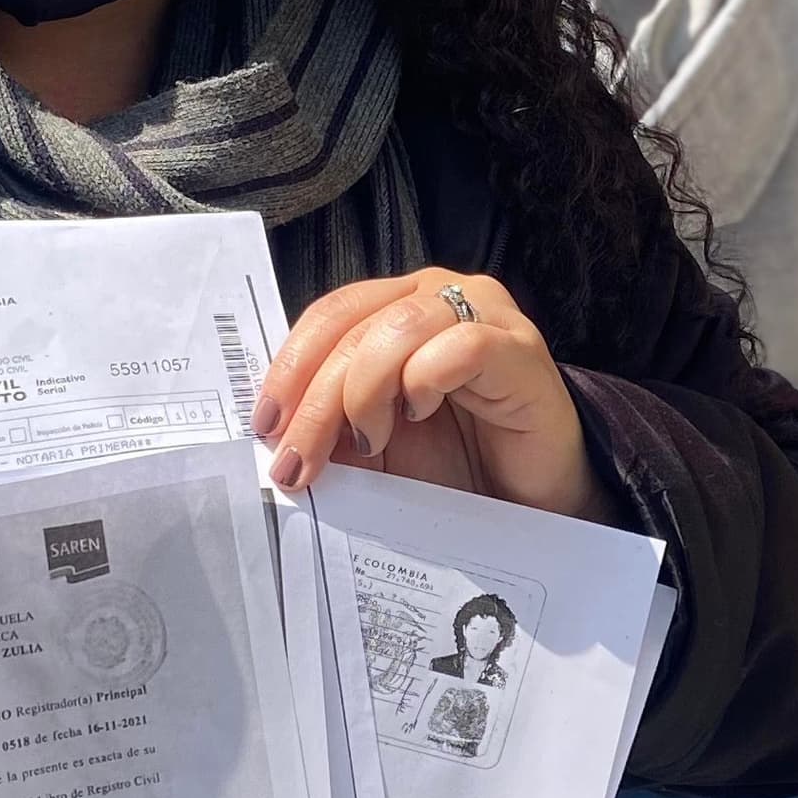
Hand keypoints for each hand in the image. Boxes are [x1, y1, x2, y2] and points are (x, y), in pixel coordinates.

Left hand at [253, 267, 603, 519]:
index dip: (288, 367)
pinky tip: (420, 417)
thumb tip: (274, 429)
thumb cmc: (456, 465)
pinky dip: (424, 383)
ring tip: (370, 443)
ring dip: (363, 394)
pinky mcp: (520, 349)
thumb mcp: (373, 446)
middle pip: (353, 326)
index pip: (329, 314)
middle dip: (313, 400)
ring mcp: (484, 314)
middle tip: (297, 462)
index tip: (265, 426)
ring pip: (397, 330)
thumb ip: (329, 425)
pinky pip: (458, 347)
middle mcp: (438, 294)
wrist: (532, 503)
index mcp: (397, 306)